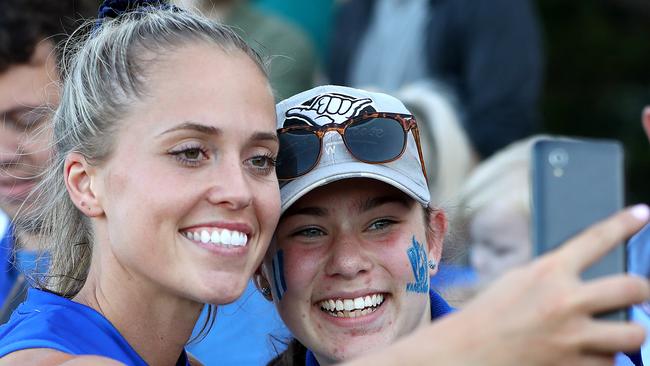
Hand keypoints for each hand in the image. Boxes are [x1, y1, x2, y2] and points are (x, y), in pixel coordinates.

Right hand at [347, 205, 649, 365]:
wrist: (467, 352)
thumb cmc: (489, 315)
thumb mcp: (518, 280)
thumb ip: (553, 275)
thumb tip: (587, 275)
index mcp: (548, 271)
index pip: (596, 239)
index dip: (624, 224)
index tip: (641, 215)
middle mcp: (565, 301)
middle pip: (634, 288)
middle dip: (642, 290)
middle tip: (637, 294)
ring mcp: (572, 337)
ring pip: (633, 333)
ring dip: (626, 332)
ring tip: (614, 332)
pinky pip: (610, 364)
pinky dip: (603, 360)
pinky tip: (587, 354)